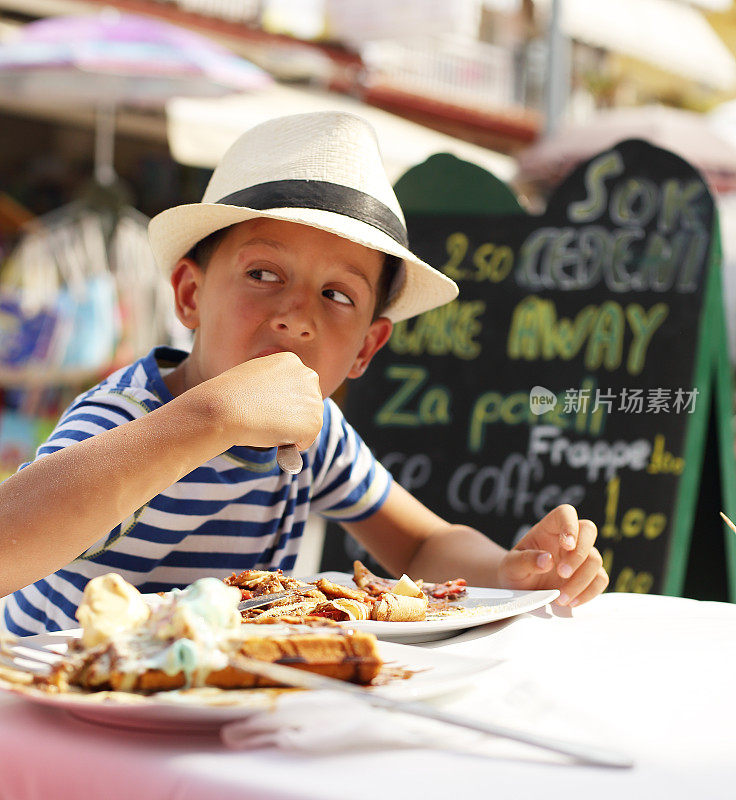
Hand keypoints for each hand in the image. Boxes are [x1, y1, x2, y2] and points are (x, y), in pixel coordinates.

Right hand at [202, 352, 323, 450]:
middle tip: (265, 418)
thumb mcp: (252, 377)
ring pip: (305, 424)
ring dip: (288, 430)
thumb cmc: (228, 395)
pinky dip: (289, 445)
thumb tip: (275, 400)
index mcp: (291, 362)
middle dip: (289, 416)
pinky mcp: (315, 422)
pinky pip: (304, 441)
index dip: (278, 402)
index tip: (262, 405)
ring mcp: (314, 399)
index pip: (294, 389)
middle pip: (305, 405)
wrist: (226, 408)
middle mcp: (308, 376)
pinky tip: (272, 433)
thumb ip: (270, 384)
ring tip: (266, 423)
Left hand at [497, 504, 607, 606]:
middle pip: (589, 530)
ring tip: (561, 598)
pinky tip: (572, 601)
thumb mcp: (511, 566)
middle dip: (578, 554)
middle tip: (562, 574)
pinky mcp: (588, 576)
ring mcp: (580, 557)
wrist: (520, 590)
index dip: (570, 525)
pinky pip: (601, 580)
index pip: (565, 513)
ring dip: (581, 580)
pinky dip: (589, 592)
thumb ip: (525, 561)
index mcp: (548, 529)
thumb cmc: (515, 571)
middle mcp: (568, 539)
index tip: (566, 545)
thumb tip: (547, 560)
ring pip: (596, 559)